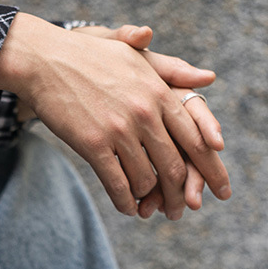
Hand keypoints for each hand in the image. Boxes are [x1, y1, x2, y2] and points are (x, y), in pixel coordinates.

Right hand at [0, 12, 230, 219]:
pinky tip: (127, 207)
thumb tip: (210, 77)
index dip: (212, 170)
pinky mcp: (92, 145)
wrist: (45, 60)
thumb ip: (172, 70)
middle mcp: (144, 113)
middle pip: (175, 166)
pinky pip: (117, 184)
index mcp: (159, 93)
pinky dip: (125, 201)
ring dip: (150, 200)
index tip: (222, 192)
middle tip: (183, 211)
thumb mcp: (135, 58)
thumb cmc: (92, 57)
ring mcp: (118, 130)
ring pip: (146, 180)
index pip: (196, 139)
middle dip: (182, 195)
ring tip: (150, 208)